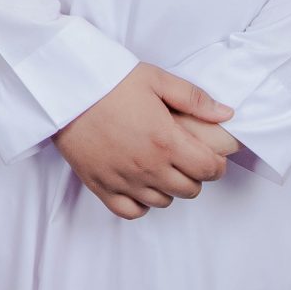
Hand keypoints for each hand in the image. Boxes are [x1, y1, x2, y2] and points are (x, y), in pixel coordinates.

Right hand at [52, 64, 238, 219]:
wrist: (64, 88)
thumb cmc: (109, 80)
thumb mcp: (155, 79)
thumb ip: (193, 98)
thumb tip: (226, 113)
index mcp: (166, 141)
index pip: (208, 170)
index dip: (216, 165)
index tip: (210, 156)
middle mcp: (148, 166)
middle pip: (189, 190)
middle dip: (194, 176)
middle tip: (185, 159)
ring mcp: (124, 179)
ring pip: (163, 202)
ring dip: (169, 189)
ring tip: (162, 169)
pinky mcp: (100, 185)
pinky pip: (130, 211)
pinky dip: (140, 204)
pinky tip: (139, 186)